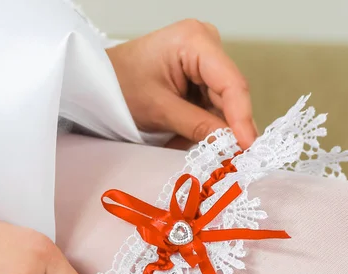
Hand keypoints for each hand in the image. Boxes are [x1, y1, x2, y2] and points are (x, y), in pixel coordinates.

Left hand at [107, 19, 256, 148]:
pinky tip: (187, 138)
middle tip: (230, 159)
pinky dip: (201, 123)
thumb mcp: (158, 109)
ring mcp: (203, 58)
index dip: (242, 117)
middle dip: (227, 126)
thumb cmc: (119, 85)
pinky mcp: (198, 73)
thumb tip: (231, 144)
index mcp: (195, 40)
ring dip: (211, 128)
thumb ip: (197, 125)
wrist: (98, 81)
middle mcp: (205, 43)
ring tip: (195, 148)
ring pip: (221, 101)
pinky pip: (209, 102)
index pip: (231, 83)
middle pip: (229, 92)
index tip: (249, 146)